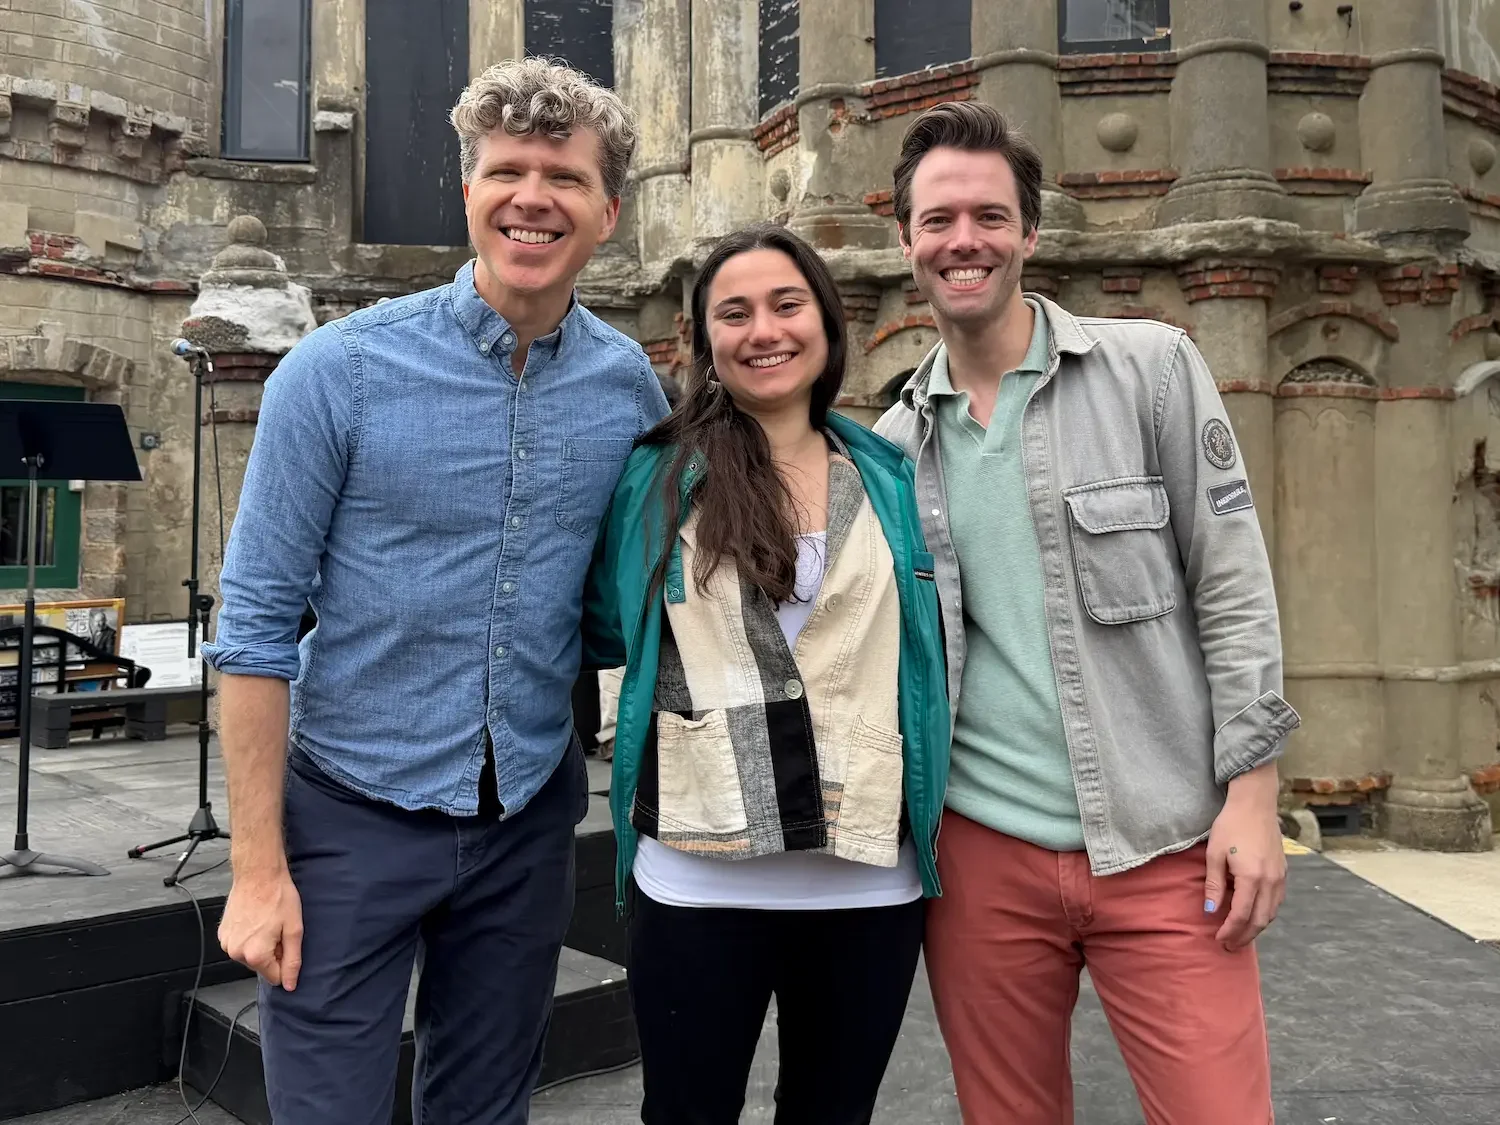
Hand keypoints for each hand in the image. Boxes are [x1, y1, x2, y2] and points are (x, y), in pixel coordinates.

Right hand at [219, 868, 304, 989]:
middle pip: (262, 966)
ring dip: (261, 944)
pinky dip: (249, 937)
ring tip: (267, 922)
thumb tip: (290, 985)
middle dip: (273, 952)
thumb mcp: (294, 930)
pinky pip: (240, 945)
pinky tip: (256, 919)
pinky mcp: (222, 933)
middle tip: (278, 928)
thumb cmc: (278, 896)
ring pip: (250, 956)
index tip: (286, 941)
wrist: (258, 874)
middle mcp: (236, 953)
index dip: (285, 960)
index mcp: (255, 955)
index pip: (275, 977)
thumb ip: (292, 960)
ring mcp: (227, 943)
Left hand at [1204, 766, 1285, 951]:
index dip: (1229, 931)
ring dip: (1256, 928)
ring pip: (1271, 914)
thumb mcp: (1214, 854)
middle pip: (1259, 920)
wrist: (1255, 804)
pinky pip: (1276, 902)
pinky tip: (1253, 916)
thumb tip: (1210, 911)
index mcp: (1251, 878)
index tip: (1218, 939)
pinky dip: (1265, 914)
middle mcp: (1270, 881)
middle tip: (1229, 946)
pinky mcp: (1283, 872)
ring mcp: (1280, 877)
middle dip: (1244, 937)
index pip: (1240, 915)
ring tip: (1240, 936)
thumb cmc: (1230, 826)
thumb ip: (1213, 885)